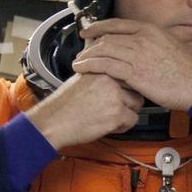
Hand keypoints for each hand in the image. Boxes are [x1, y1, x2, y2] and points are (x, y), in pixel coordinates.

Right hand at [27, 69, 143, 148]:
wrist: (53, 121)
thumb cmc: (65, 103)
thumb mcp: (81, 76)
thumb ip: (98, 69)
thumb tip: (111, 64)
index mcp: (102, 67)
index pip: (128, 72)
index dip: (124, 85)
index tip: (117, 93)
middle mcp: (110, 78)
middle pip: (135, 87)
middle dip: (128, 99)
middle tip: (112, 107)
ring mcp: (115, 96)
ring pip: (137, 103)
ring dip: (127, 112)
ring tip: (109, 116)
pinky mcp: (117, 113)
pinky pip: (133, 120)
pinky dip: (123, 126)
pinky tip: (107, 125)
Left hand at [73, 18, 191, 110]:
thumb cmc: (185, 72)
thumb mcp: (168, 47)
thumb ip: (151, 44)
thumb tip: (139, 46)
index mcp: (150, 30)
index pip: (117, 24)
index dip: (99, 27)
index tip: (88, 31)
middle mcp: (142, 38)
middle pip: (107, 36)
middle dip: (91, 44)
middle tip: (81, 50)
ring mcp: (138, 54)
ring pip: (103, 50)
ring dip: (87, 56)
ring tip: (78, 62)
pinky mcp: (134, 72)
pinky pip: (105, 65)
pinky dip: (91, 66)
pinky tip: (83, 69)